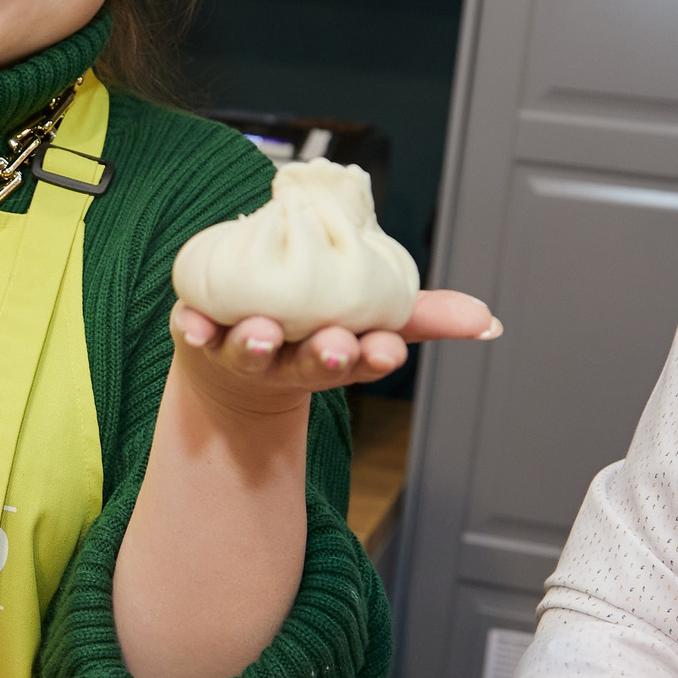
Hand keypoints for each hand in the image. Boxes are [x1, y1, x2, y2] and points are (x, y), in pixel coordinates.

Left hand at [170, 290, 498, 415]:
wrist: (232, 351)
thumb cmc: (311, 326)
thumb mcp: (370, 318)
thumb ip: (423, 314)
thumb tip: (488, 321)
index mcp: (335, 353)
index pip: (364, 360)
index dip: (376, 357)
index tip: (386, 349)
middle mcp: (290, 359)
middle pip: (310, 363)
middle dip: (325, 356)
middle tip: (334, 346)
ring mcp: (242, 351)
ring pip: (251, 352)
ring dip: (256, 344)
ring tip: (260, 333)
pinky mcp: (200, 333)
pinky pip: (192, 333)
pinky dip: (191, 329)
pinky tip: (189, 323)